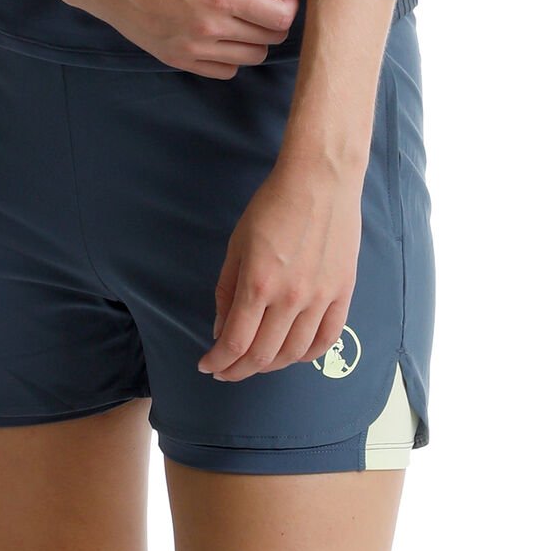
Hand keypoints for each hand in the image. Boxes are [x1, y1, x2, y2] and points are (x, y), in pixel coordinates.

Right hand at [69, 0, 297, 75]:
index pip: (280, 17)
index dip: (289, 3)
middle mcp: (211, 28)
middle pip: (270, 38)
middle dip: (275, 19)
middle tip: (263, 0)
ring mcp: (194, 49)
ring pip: (251, 58)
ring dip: (255, 39)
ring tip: (240, 17)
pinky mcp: (179, 60)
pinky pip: (225, 71)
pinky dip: (232, 57)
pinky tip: (221, 35)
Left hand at [198, 159, 361, 378]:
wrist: (320, 180)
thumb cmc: (272, 205)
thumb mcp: (237, 244)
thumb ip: (227, 290)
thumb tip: (222, 330)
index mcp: (258, 284)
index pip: (236, 343)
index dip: (219, 361)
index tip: (208, 365)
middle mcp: (290, 298)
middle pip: (263, 355)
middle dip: (238, 370)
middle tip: (226, 370)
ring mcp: (320, 298)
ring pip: (293, 353)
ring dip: (269, 366)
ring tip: (255, 363)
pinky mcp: (342, 293)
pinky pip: (326, 339)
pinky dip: (306, 355)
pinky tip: (291, 354)